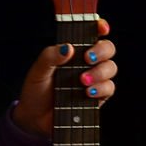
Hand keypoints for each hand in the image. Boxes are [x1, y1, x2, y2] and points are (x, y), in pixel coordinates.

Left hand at [12, 17, 116, 137]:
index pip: (91, 33)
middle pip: (107, 48)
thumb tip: (68, 47)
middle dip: (102, 50)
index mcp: (72, 51)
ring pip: (111, 67)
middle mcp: (85, 63)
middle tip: (88, 58)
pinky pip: (109, 88)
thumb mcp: (38, 71)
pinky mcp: (97, 97)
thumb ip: (50, 56)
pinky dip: (101, 88)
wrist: (34, 119)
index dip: (100, 26)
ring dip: (101, 72)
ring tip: (82, 80)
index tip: (101, 27)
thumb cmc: (35, 91)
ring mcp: (93, 79)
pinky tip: (88, 93)